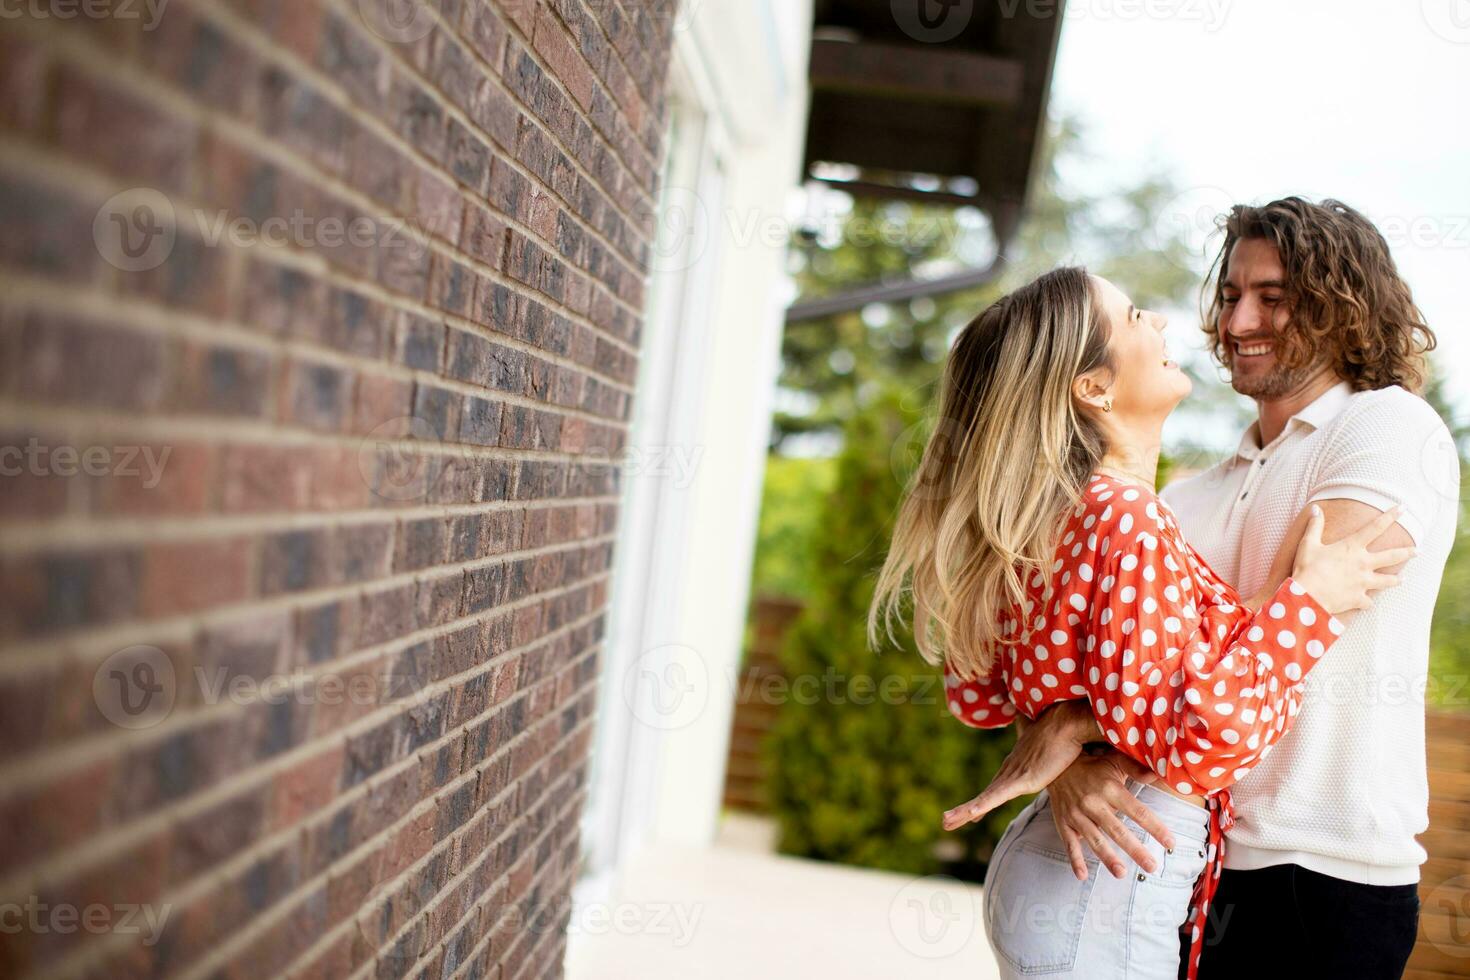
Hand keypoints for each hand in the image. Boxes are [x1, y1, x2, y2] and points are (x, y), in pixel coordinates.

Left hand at [942, 701, 1098, 831]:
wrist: (1066, 724)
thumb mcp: (1045, 741)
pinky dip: (983, 806)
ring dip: (963, 812)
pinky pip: (997, 797)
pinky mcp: (1020, 780)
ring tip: (945, 822)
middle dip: (964, 811)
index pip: (994, 788)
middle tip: (946, 821)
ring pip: (983, 799)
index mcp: (1014, 766)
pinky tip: (970, 815)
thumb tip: (1037, 728)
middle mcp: (1008, 771)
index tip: (970, 812)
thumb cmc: (1059, 733)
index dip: (981, 802)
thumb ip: (1037, 738)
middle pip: (983, 796)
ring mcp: (1012, 775)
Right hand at [1046, 751, 1175, 880]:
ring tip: (1121, 874)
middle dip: (1135, 850)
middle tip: (1151, 867)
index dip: (1155, 827)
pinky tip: (1082, 876)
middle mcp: (1093, 802)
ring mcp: (1076, 814)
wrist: (1054, 765)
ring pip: (1094, 839)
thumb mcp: (1113, 761)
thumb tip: (1158, 774)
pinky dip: (1075, 859)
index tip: (1170, 842)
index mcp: (1110, 788)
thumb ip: (1135, 767)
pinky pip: (1069, 843)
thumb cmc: (1092, 766)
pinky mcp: (1063, 822)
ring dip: (1108, 858)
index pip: (1137, 811)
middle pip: (1117, 830)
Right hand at [1291, 504, 1415, 613]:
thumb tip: (1316, 509)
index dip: (1391, 515)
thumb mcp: (1308, 544)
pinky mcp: (1359, 598)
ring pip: (1388, 581)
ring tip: (1403, 579)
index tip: (1404, 508)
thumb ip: (1315, 526)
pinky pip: (1368, 601)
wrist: (1308, 596)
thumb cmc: (1307, 568)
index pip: (1376, 527)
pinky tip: (1367, 603)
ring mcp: (1364, 582)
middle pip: (1392, 556)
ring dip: (1396, 580)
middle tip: (1418, 551)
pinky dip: (1367, 602)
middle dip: (1408, 552)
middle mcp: (1364, 564)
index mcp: (1352, 547)